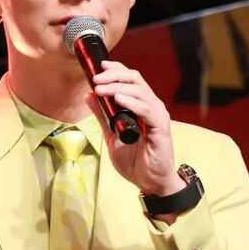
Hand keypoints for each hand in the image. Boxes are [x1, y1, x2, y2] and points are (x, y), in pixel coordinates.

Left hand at [84, 60, 185, 197]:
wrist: (150, 183)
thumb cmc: (135, 161)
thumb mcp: (111, 135)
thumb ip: (102, 115)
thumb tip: (88, 95)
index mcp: (141, 105)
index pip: (130, 79)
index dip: (116, 69)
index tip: (99, 66)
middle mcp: (152, 106)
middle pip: (135, 79)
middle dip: (113, 75)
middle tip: (95, 79)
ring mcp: (157, 115)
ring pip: (139, 90)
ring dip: (117, 86)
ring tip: (101, 89)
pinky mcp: (161, 127)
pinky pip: (146, 109)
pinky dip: (131, 102)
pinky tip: (118, 99)